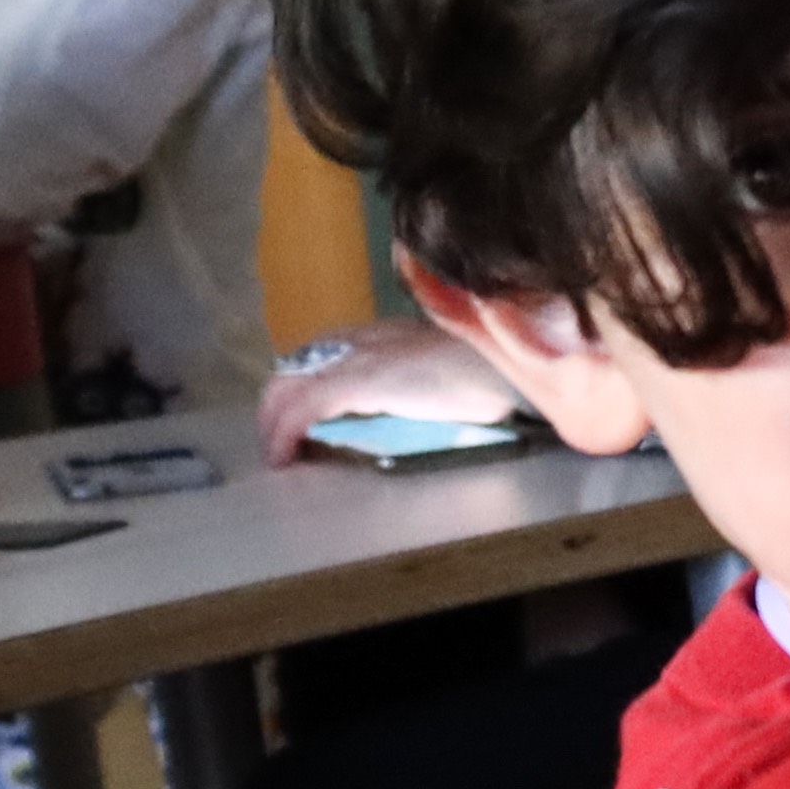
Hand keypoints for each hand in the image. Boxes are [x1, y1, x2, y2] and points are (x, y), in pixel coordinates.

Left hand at [261, 320, 524, 465]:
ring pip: (289, 385)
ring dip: (276, 422)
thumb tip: (400, 405)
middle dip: (278, 406)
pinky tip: (285, 456)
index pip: (320, 354)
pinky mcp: (359, 380)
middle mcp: (361, 338)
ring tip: (280, 454)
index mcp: (382, 333)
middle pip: (295, 368)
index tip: (299, 418)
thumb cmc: (494, 372)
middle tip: (281, 443)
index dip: (300, 387)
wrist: (513, 363)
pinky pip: (304, 407)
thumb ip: (413, 378)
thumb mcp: (443, 370)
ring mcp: (358, 356)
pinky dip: (286, 432)